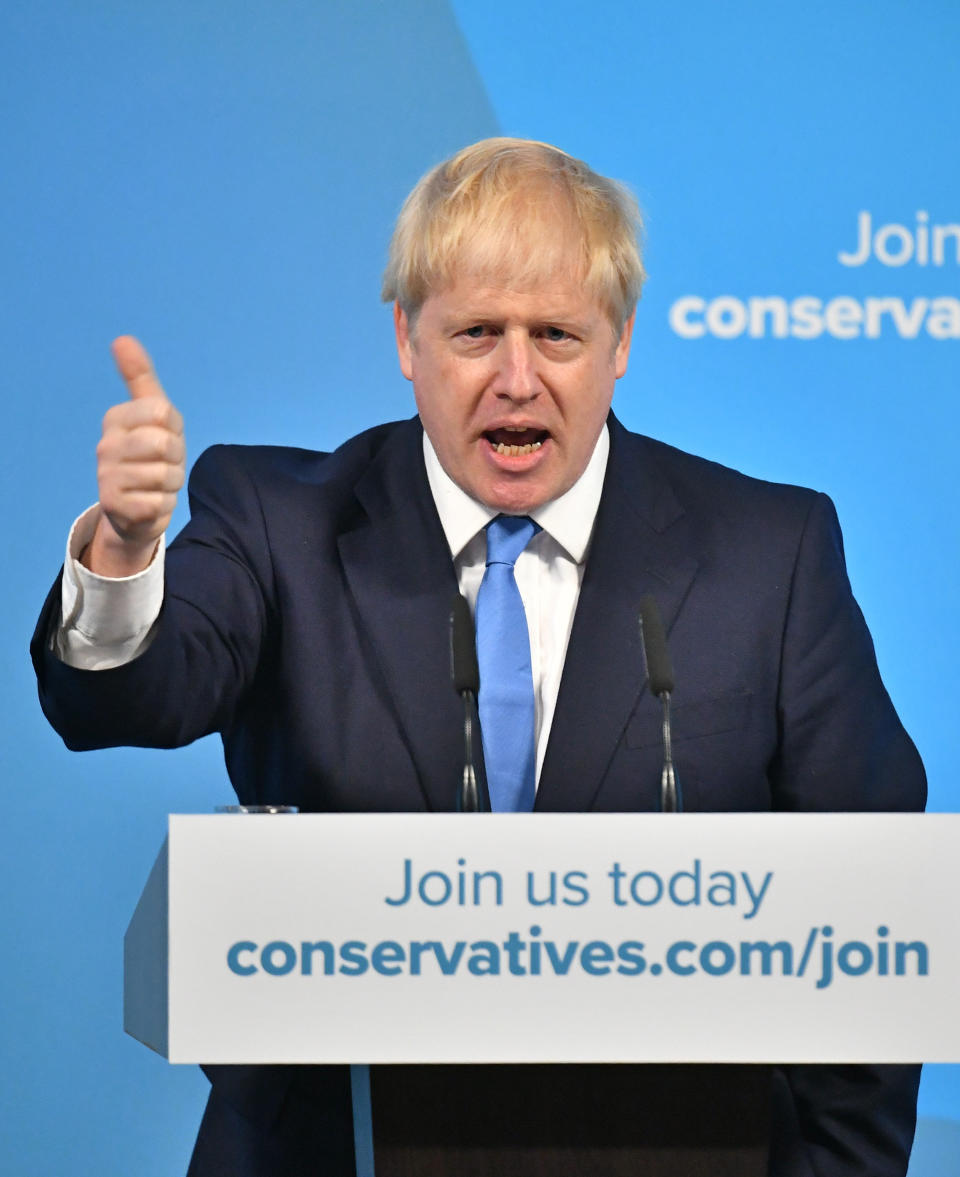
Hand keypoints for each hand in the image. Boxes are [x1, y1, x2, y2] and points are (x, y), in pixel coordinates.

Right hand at [82, 336, 185, 576]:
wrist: (132, 511)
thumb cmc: (149, 456)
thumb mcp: (150, 414)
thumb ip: (140, 377)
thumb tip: (122, 339)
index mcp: (115, 419)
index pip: (164, 413)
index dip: (175, 430)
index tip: (164, 438)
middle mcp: (105, 446)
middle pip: (166, 445)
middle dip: (175, 459)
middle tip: (163, 464)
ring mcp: (107, 478)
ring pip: (166, 476)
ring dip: (171, 484)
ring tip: (156, 484)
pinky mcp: (115, 507)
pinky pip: (159, 502)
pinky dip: (163, 505)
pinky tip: (150, 503)